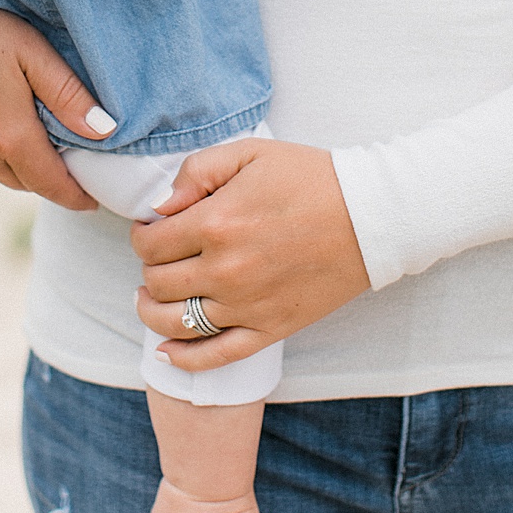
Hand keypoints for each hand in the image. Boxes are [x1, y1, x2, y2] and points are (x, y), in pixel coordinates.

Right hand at [0, 0, 109, 209]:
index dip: (76, 196)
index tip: (93, 200)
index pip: (53, 185)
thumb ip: (67, 94)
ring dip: (18, 162)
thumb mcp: (29, 50)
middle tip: (69, 160)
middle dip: (49, 177)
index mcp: (10, 136)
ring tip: (31, 134)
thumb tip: (104, 131)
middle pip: (27, 181)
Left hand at [133, 138, 369, 366]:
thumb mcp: (249, 153)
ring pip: (175, 323)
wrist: (370, 214)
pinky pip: (215, 356)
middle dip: (149, 268)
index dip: (142, 235)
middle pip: (157, 283)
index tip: (151, 229)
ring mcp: (247, 305)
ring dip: (151, 312)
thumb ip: (195, 171)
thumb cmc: (310, 177)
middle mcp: (225, 270)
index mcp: (215, 223)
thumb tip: (159, 207)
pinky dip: (183, 359)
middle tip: (159, 256)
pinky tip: (165, 351)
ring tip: (148, 298)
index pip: (150, 244)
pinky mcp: (270, 329)